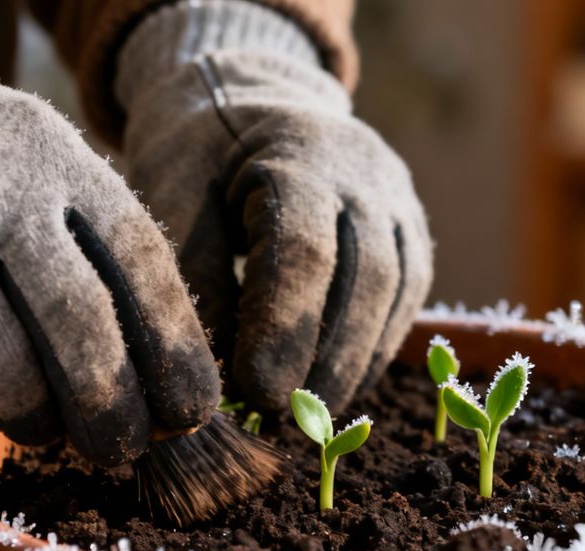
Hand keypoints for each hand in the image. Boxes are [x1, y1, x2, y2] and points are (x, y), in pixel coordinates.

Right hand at [0, 10, 219, 464]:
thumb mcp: (50, 178)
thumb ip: (106, 261)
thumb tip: (173, 390)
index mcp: (64, 163)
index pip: (142, 263)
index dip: (176, 350)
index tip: (191, 415)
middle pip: (78, 321)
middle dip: (110, 405)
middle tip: (122, 451)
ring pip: (1, 365)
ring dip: (30, 414)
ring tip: (36, 421)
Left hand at [116, 0, 432, 412]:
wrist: (253, 98)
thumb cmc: (199, 151)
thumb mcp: (173, 189)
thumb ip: (193, 269)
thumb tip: (212, 370)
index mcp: (299, 151)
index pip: (303, 250)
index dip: (283, 329)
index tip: (256, 395)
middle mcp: (367, 173)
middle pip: (366, 277)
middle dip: (328, 358)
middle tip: (287, 420)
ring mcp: (399, 202)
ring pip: (397, 294)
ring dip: (355, 363)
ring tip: (311, 418)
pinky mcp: (411, 235)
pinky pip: (405, 301)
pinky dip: (372, 349)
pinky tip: (334, 388)